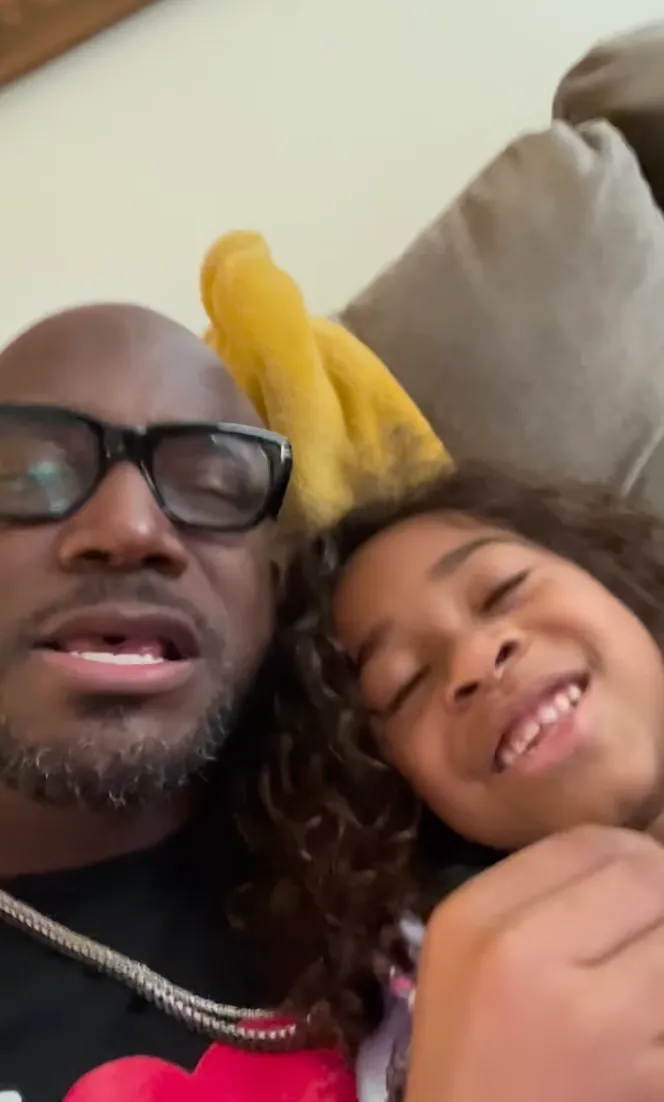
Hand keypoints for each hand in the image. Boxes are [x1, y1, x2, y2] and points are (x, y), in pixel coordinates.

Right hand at [406, 826, 663, 1101]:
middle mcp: (528, 955)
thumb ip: (535, 897)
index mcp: (478, 919)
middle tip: (649, 944)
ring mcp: (596, 1020)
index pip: (592, 842)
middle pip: (647, 876)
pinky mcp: (651, 1076)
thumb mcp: (466, 961)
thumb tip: (638, 860)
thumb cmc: (473, 1066)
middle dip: (662, 903)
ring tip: (645, 988)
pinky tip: (652, 1031)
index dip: (633, 859)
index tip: (640, 895)